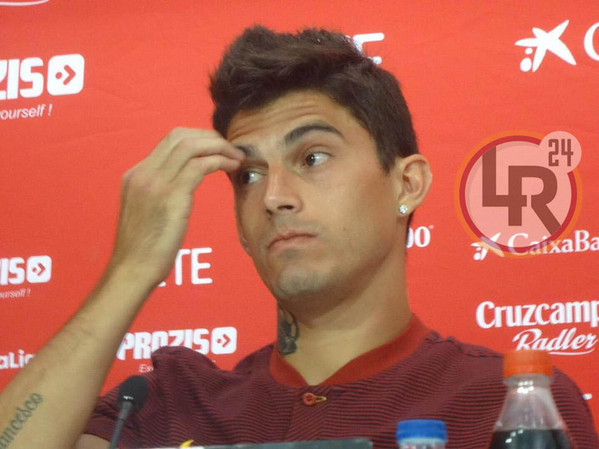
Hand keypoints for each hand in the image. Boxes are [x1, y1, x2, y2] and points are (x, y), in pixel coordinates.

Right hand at [107, 128, 243, 286]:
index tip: (216, 148)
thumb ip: (159, 193)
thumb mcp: (146, 212)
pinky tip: (232, 167)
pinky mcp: (171, 196)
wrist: (132, 270)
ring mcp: (155, 183)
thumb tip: (182, 187)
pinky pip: (200, 165)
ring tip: (236, 156)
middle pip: (179, 136)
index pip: (168, 141)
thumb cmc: (143, 250)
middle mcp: (143, 174)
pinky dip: (220, 160)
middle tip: (229, 148)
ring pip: (191, 146)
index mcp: (135, 175)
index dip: (197, 139)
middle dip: (209, 137)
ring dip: (219, 147)